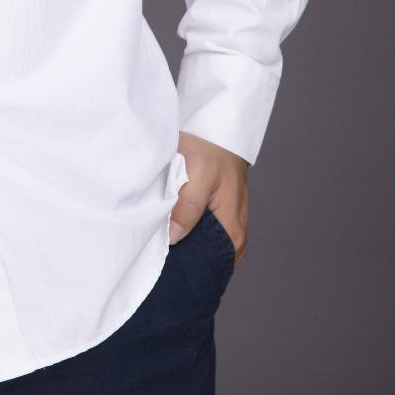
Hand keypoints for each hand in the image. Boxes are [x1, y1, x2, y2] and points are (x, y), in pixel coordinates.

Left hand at [168, 130, 248, 267]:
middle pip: (208, 258)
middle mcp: (235, 233)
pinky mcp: (221, 213)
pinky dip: (188, 232)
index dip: (189, 267)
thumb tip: (174, 237)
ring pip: (204, 245)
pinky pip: (204, 233)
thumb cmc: (211, 149)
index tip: (165, 266)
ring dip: (186, 244)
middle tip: (158, 255)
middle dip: (184, 258)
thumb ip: (188, 207)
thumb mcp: (198, 174)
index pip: (212, 265)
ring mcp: (229, 223)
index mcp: (233, 230)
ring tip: (162, 243)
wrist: (218, 127)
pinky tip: (171, 226)